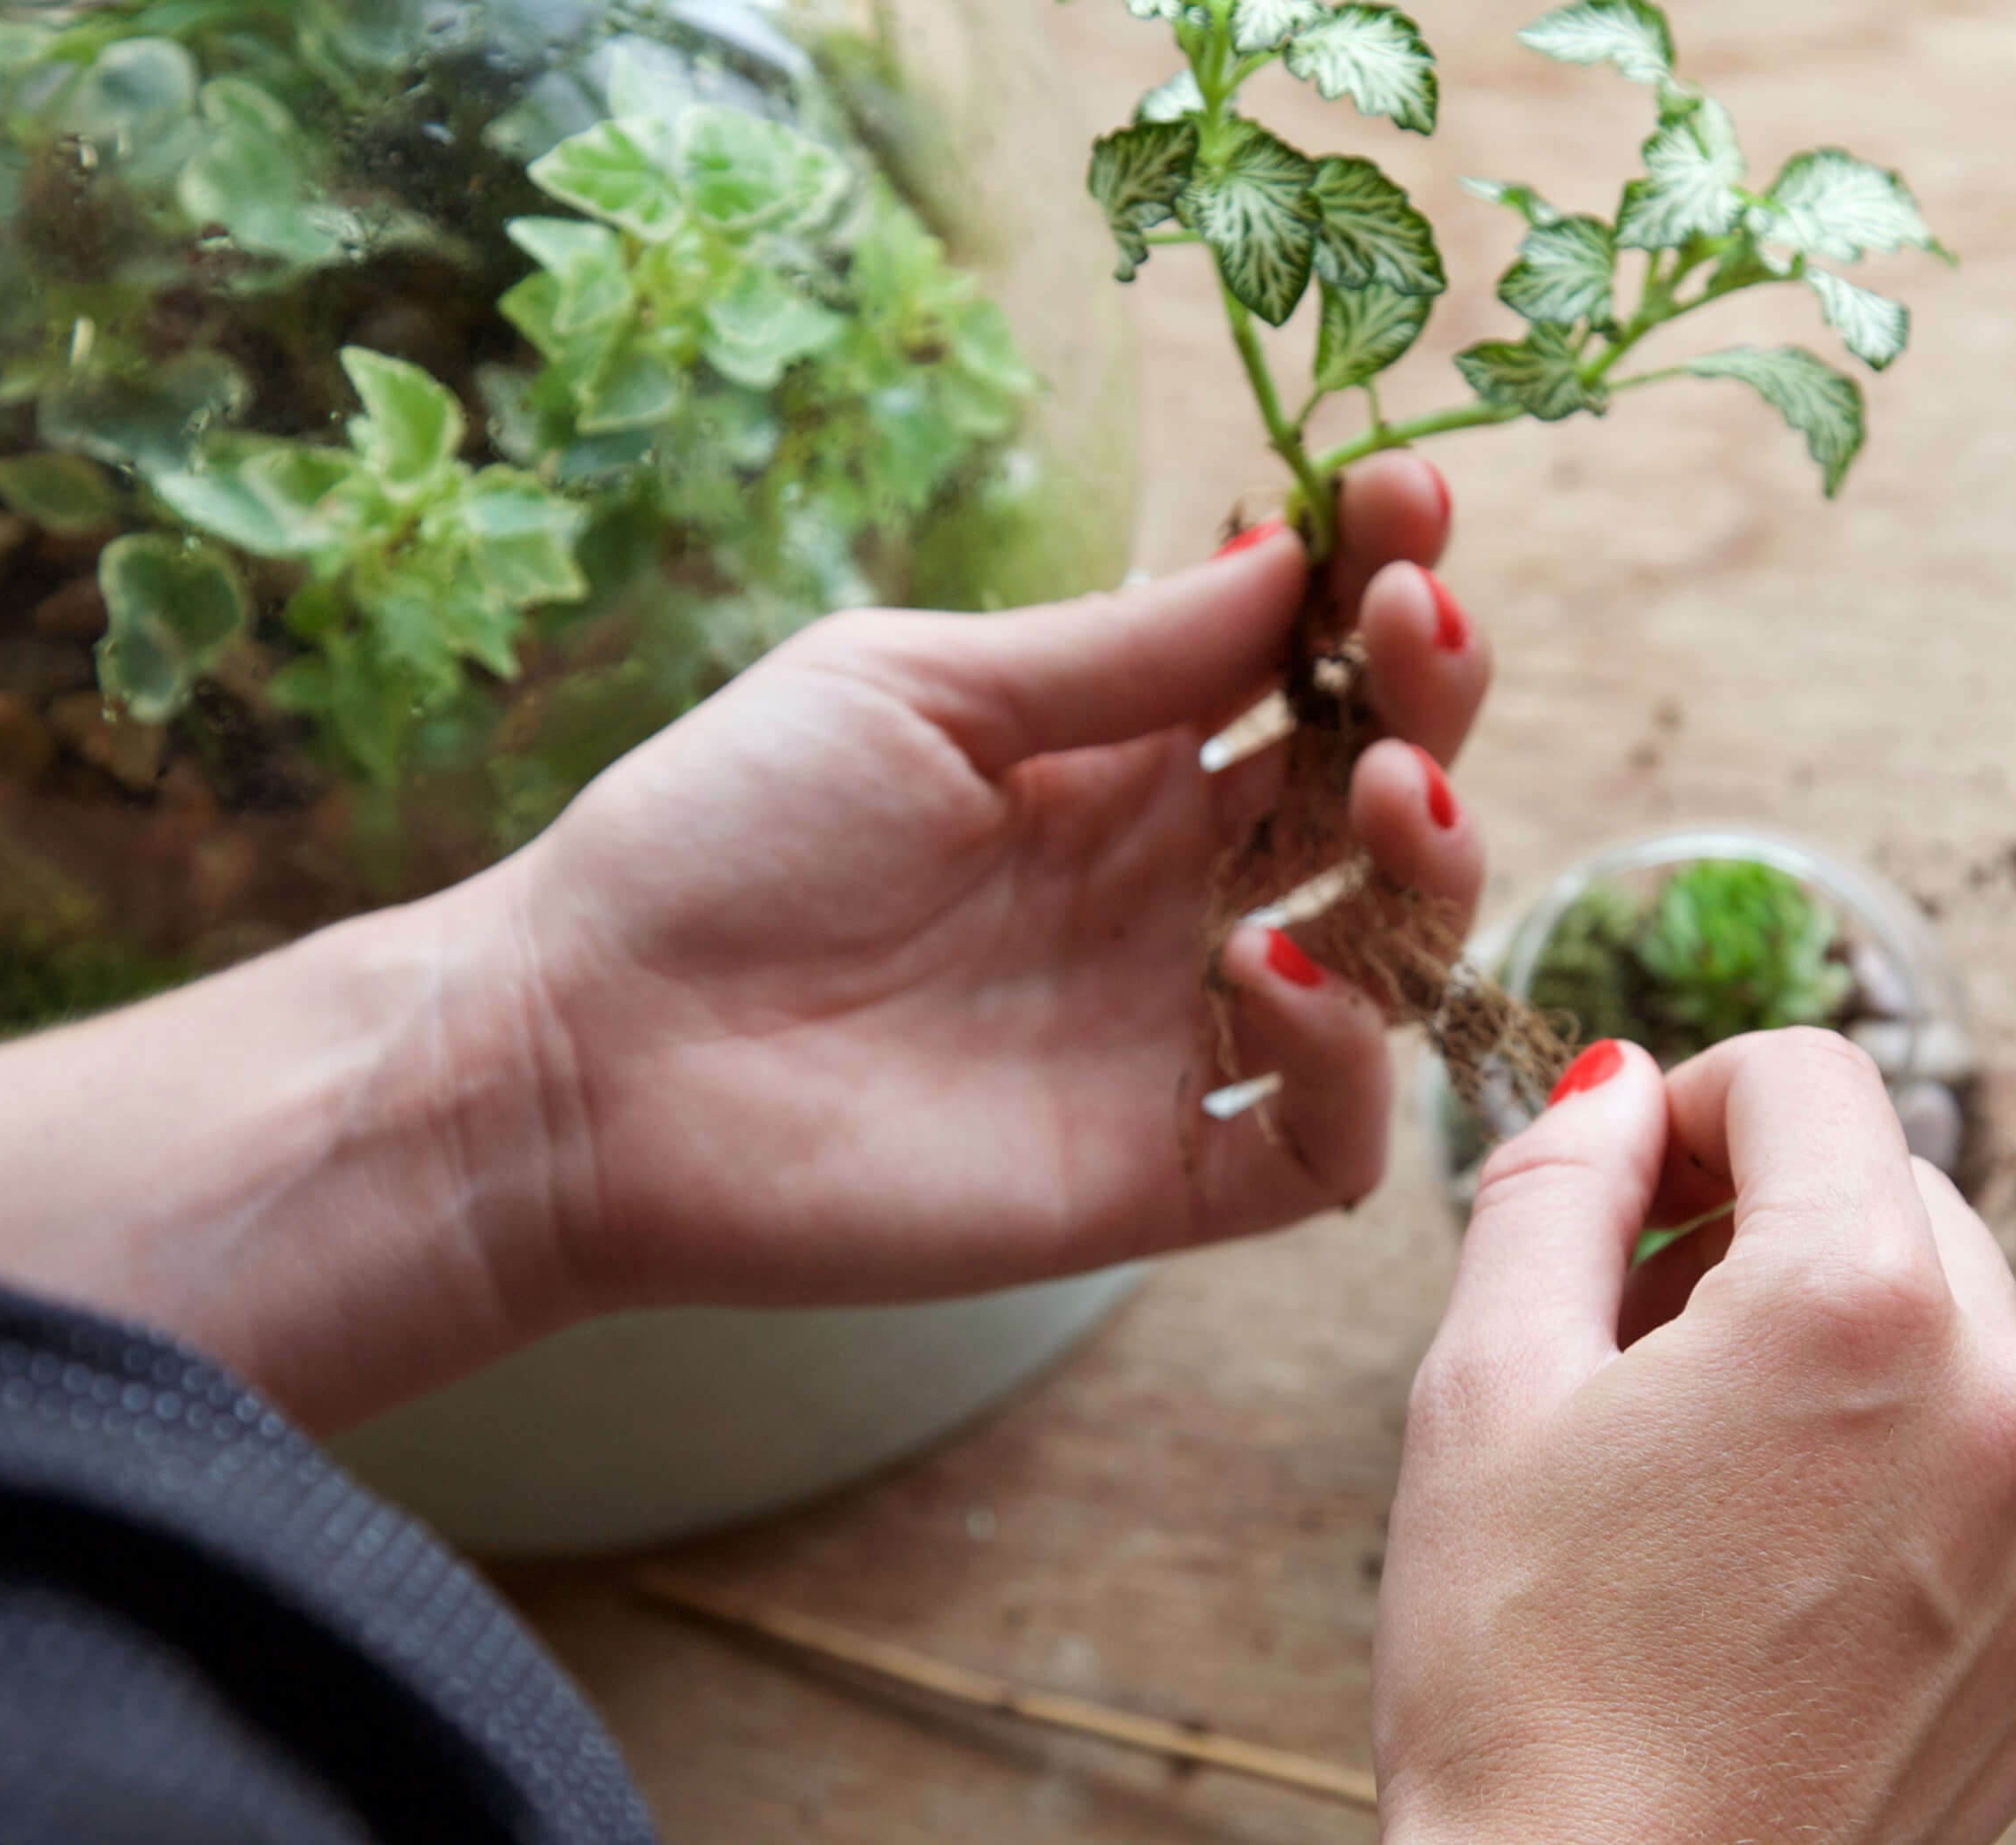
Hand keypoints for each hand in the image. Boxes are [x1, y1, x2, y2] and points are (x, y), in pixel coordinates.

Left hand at [476, 454, 1484, 1317]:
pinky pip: (1324, 1145)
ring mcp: (1172, 1036)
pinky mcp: (1154, 1177)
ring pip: (1392, 965)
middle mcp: (1168, 895)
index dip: (1375, 582)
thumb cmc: (713, 840)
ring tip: (1378, 789)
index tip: (1399, 496)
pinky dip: (1344, 1062)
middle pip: (1376, 799)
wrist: (582, 1053)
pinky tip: (1257, 975)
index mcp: (1113, 763)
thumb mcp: (913, 691)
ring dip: (1427, 866)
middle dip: (1433, 697)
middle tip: (1413, 630)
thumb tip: (1291, 554)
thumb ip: (1111, 653)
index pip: (1304, 668)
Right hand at [1359, 1030, 2015, 1844]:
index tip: (1620, 1182)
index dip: (1692, 1101)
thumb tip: (1611, 1085)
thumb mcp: (1480, 1390)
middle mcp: (2002, 1404)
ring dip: (1835, 1370)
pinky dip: (1887, 1511)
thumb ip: (1553, 1188)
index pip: (1813, 1081)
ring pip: (1955, 1364)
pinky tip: (1762, 1603)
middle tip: (1631, 1334)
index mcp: (1863, 1299)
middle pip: (1902, 1207)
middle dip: (1769, 1227)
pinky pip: (1983, 1518)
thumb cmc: (1518, 1678)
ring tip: (1691, 1487)